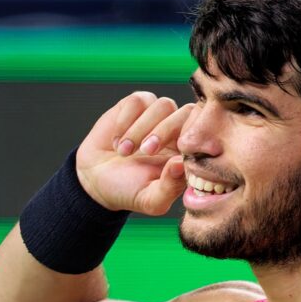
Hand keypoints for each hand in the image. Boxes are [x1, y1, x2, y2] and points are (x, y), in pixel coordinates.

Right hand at [76, 92, 193, 214]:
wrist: (96, 181)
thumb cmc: (129, 192)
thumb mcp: (150, 200)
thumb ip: (169, 187)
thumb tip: (181, 164)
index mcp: (187, 152)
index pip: (204, 132)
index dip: (192, 138)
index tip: (174, 153)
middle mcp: (176, 130)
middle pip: (187, 112)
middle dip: (165, 131)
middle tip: (146, 151)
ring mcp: (156, 116)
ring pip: (163, 105)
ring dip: (142, 128)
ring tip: (124, 152)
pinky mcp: (135, 106)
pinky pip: (138, 101)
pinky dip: (125, 121)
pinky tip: (117, 141)